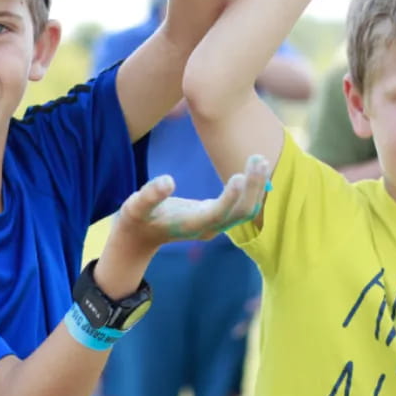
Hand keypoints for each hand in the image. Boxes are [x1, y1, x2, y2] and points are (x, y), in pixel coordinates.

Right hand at [111, 154, 269, 253]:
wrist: (141, 237)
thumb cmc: (137, 219)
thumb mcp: (134, 207)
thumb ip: (149, 195)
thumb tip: (167, 180)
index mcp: (191, 225)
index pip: (217, 214)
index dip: (230, 197)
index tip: (239, 176)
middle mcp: (209, 228)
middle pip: (241, 213)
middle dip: (253, 187)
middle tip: (259, 159)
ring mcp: (216, 224)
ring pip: (246, 211)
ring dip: (257, 187)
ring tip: (261, 160)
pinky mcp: (218, 217)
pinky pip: (243, 207)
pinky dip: (252, 189)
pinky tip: (255, 169)